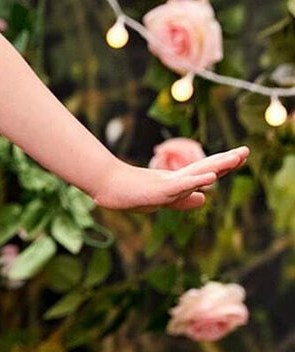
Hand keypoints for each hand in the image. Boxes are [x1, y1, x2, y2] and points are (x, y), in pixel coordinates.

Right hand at [93, 145, 249, 211]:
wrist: (106, 186)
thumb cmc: (129, 192)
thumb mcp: (161, 200)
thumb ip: (183, 200)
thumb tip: (205, 199)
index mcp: (177, 181)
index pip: (204, 171)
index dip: (223, 164)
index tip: (241, 156)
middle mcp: (175, 178)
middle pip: (205, 167)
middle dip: (227, 160)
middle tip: (246, 151)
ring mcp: (167, 183)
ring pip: (196, 173)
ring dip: (217, 165)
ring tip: (235, 159)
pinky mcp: (159, 189)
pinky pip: (181, 185)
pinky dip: (197, 180)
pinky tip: (210, 177)